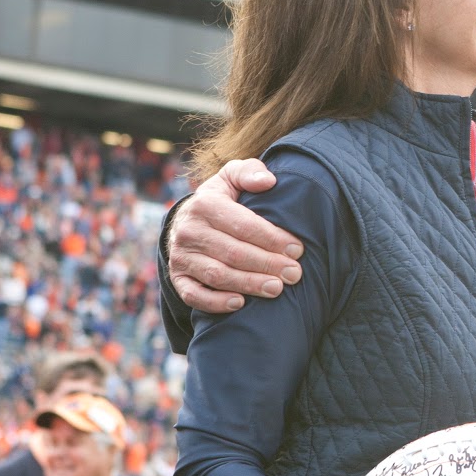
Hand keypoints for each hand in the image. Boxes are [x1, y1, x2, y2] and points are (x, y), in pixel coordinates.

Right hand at [168, 158, 301, 312]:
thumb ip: (250, 172)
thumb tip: (269, 181)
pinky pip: (193, 295)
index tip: (297, 249)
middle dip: (267, 264)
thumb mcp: (232, 178)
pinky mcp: (178, 277)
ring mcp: (181, 256)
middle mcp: (189, 230)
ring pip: (217, 275)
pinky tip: (240, 304)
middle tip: (294, 274)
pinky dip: (215, 302)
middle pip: (233, 252)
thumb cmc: (221, 199)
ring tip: (277, 289)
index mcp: (205, 204)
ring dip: (249, 284)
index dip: (272, 238)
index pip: (244, 225)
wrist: (186, 221)